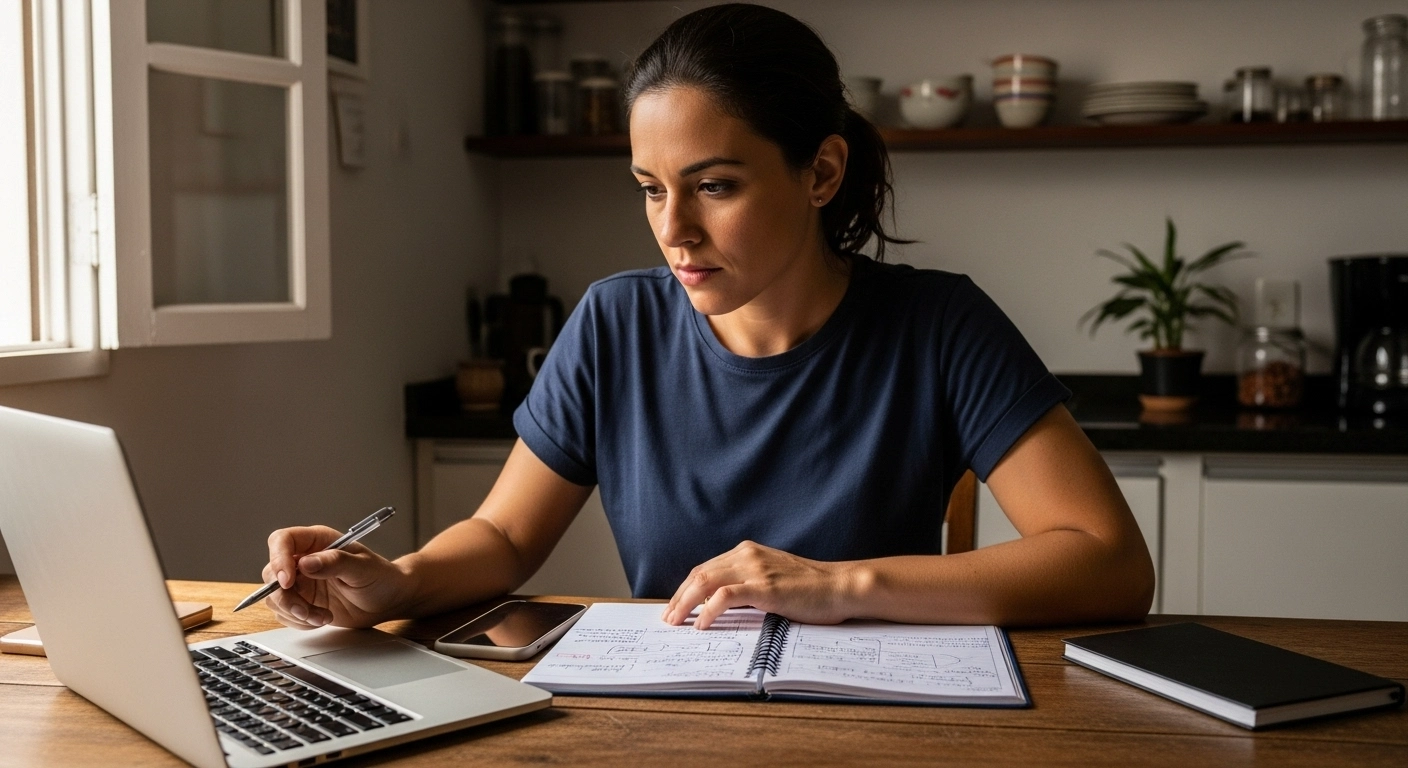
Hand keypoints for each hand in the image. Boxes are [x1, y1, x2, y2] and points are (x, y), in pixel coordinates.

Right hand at [260, 526, 413, 629]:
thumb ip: (335, 563)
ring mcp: (301, 583)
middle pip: (272, 574)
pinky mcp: (302, 602)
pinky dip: (300, 622)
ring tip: (322, 617)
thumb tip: (306, 563)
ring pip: (275, 597)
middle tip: (306, 611)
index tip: (287, 581)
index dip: (278, 559)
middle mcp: (304, 560)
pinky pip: (285, 614)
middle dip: (286, 596)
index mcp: (317, 542)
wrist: (388, 600)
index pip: (282, 540)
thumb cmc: (381, 577)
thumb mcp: (363, 568)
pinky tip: (322, 619)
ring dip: (295, 612)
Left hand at [661, 541, 861, 628]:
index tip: (675, 607)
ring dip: (686, 604)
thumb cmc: (810, 588)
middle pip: (699, 574)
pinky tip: (702, 624)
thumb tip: (722, 604)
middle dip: (679, 597)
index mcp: (747, 552)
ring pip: (706, 582)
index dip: (686, 589)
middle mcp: (747, 555)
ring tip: (676, 622)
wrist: (840, 586)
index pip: (705, 569)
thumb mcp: (773, 579)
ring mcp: (755, 569)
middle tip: (668, 618)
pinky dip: (708, 610)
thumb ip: (749, 584)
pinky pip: (726, 596)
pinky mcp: (765, 587)